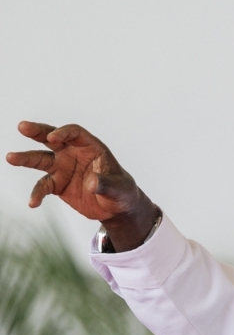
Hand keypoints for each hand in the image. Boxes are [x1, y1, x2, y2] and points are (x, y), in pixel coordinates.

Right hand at [6, 121, 158, 250]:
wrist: (116, 207)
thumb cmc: (122, 191)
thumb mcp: (119, 188)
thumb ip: (106, 184)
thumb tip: (92, 183)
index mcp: (91, 148)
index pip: (75, 133)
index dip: (64, 132)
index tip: (54, 138)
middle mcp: (73, 154)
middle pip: (52, 139)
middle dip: (37, 132)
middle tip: (22, 126)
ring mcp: (63, 168)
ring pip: (41, 159)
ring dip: (26, 158)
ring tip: (10, 157)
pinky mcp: (57, 184)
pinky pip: (43, 186)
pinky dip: (37, 194)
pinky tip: (33, 203)